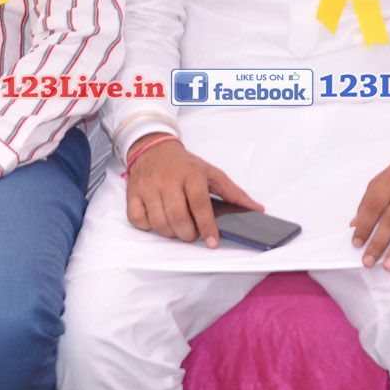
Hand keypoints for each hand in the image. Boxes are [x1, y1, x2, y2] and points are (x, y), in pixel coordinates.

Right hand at [125, 137, 260, 247]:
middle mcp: (168, 179)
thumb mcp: (211, 172)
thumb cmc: (184, 164)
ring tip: (178, 228)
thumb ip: (234, 193)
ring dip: (170, 233)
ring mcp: (147, 187)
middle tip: (192, 235)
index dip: (207, 226)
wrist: (153, 148)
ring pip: (158, 222)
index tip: (213, 241)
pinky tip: (158, 219)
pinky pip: (138, 220)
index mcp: (190, 173)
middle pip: (178, 217)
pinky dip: (148, 226)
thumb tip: (257, 209)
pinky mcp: (132, 193)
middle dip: (188, 234)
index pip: (200, 204)